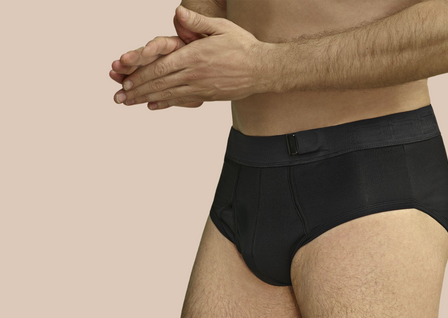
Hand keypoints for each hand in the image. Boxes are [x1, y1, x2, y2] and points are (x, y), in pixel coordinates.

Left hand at [114, 5, 273, 110]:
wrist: (262, 69)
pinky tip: (153, 106)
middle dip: (137, 90)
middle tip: (119, 96)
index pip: (161, 67)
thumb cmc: (242, 46)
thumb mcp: (221, 27)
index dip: (141, 75)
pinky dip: (165, 103)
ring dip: (146, 98)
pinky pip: (182, 101)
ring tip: (129, 102)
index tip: (126, 80)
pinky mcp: (207, 95)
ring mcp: (200, 87)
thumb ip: (197, 22)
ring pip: (168, 94)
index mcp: (194, 56)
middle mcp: (194, 74)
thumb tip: (178, 13)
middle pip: (160, 83)